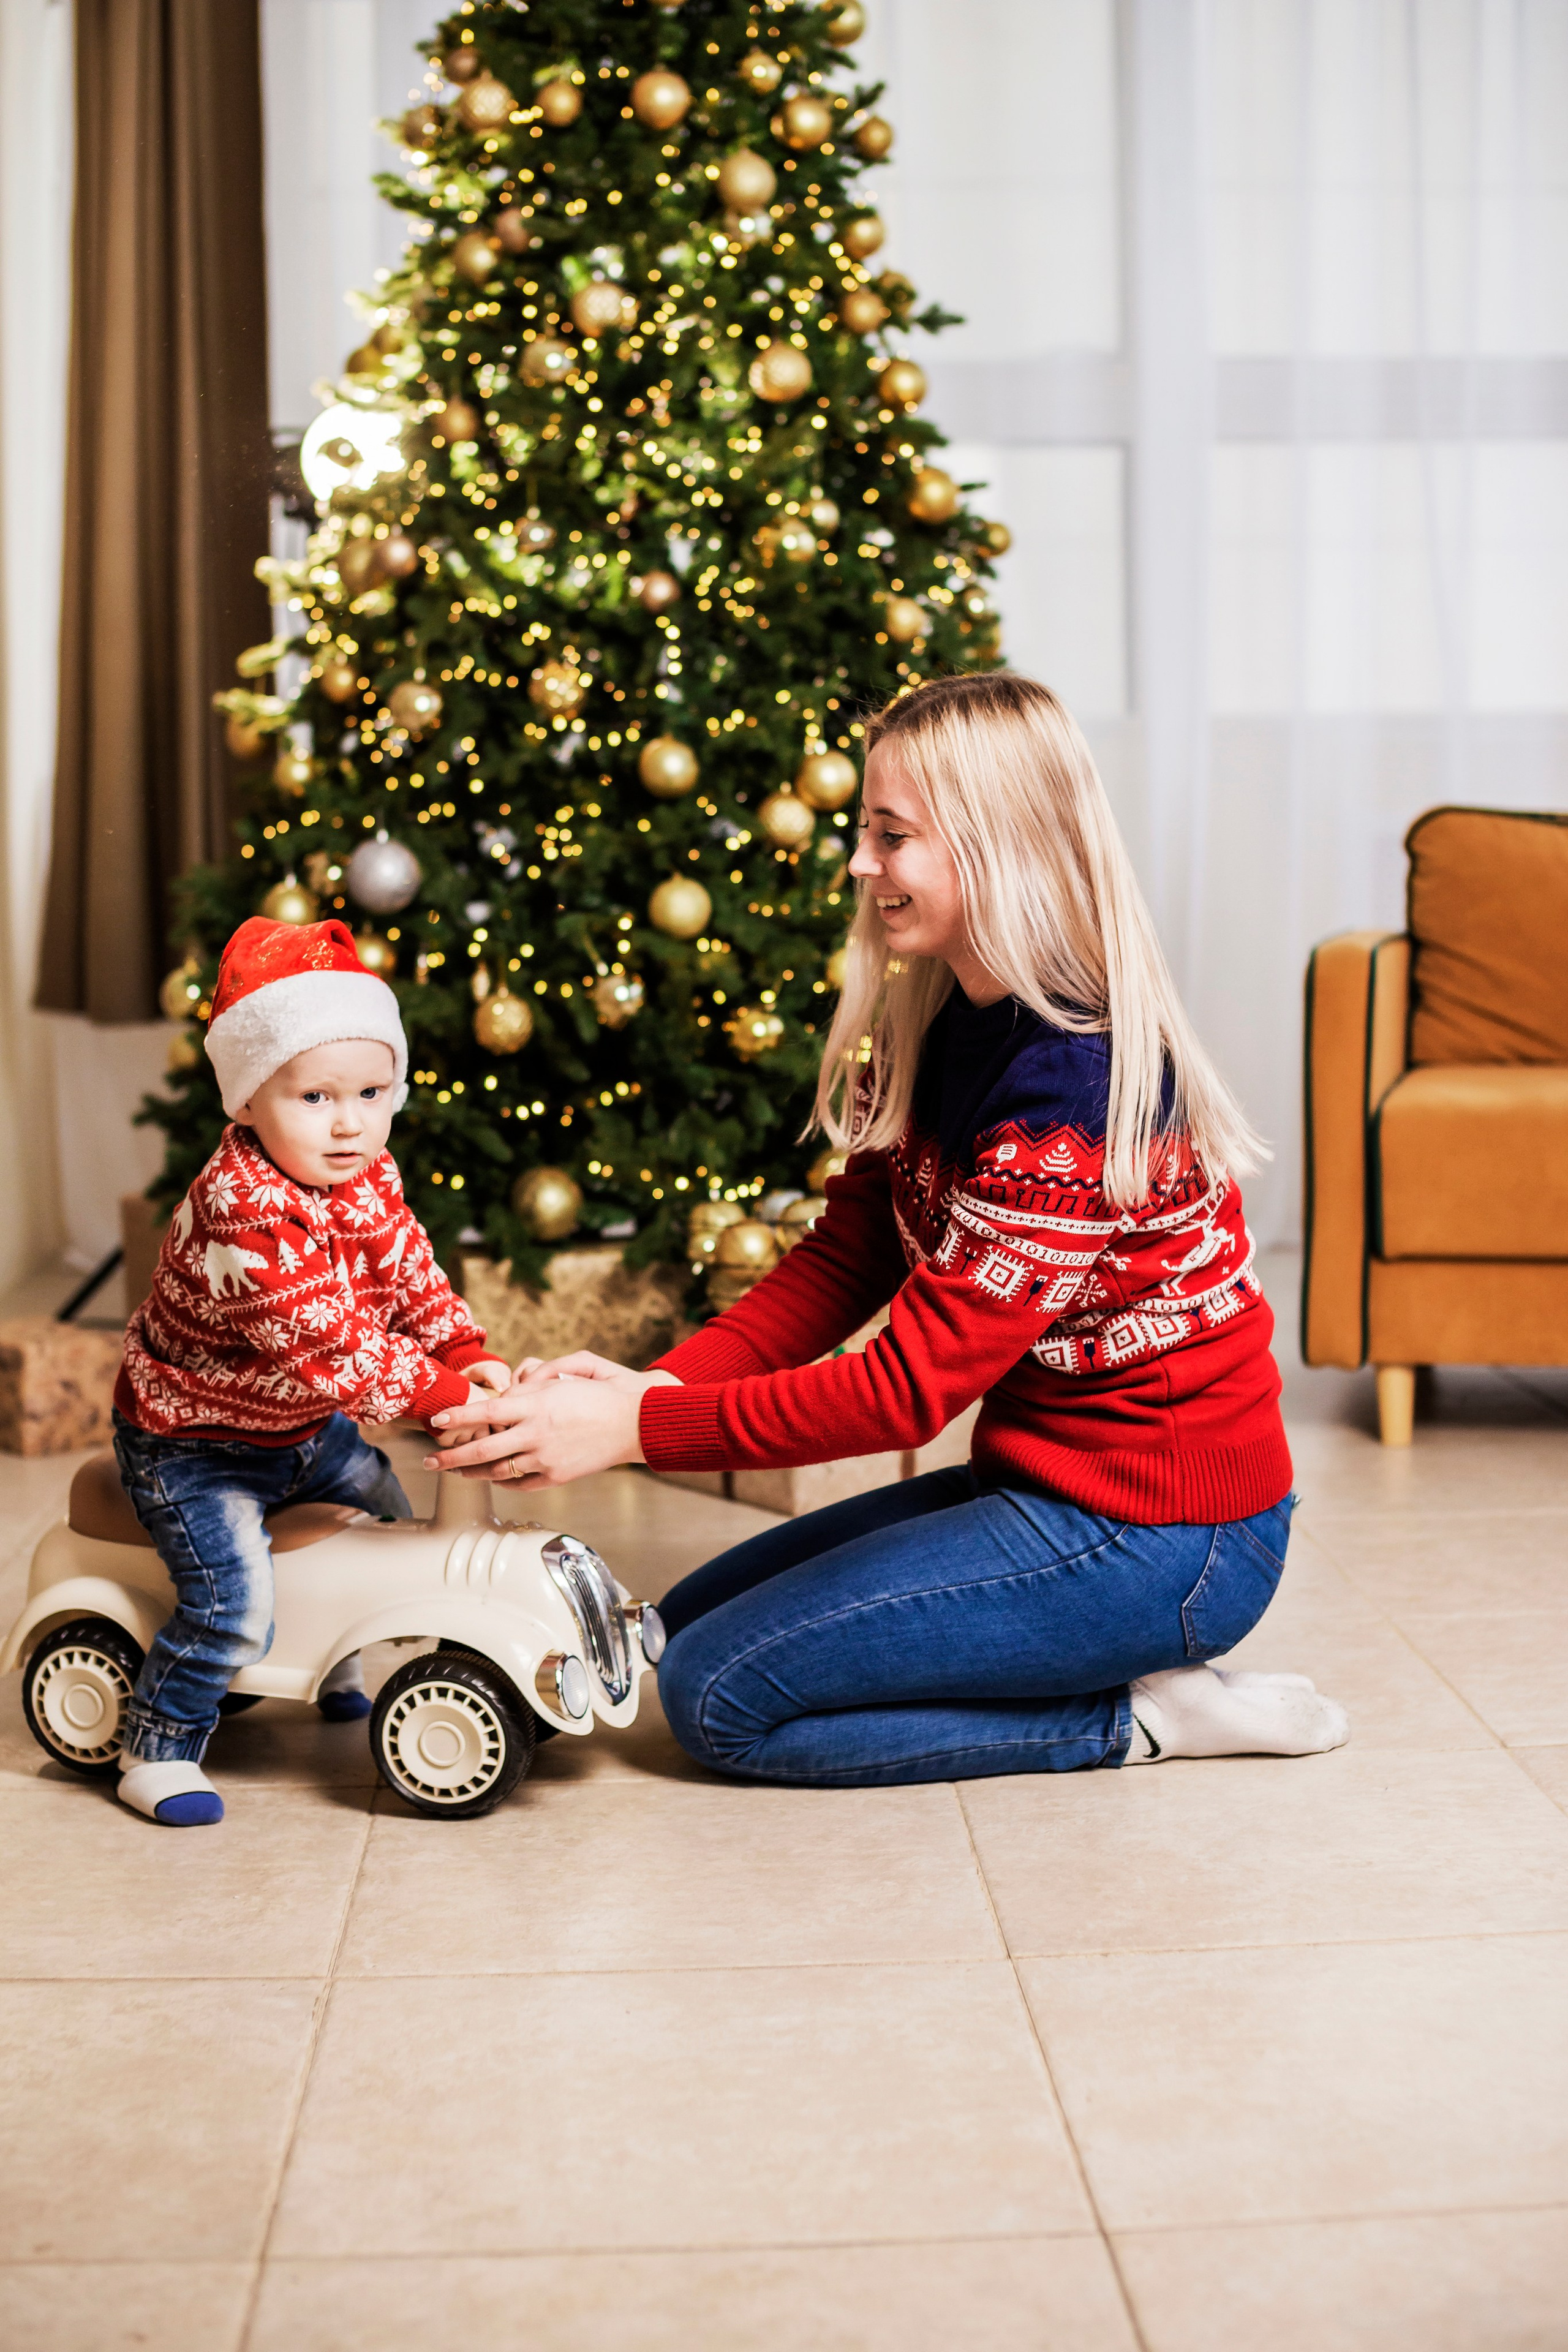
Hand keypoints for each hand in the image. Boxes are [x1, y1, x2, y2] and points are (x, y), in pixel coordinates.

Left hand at [424, 1353, 680, 1488]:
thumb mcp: (565, 1377)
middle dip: (450, 1457)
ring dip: (471, 1472)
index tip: (438, 1420)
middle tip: (429, 1460)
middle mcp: (536, 1434)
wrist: (634, 1423)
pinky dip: (502, 1481)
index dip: (459, 1416)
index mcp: (537, 1405)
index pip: (487, 1411)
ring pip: (496, 1471)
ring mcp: (545, 1459)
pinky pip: (519, 1483)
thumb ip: (531, 1383)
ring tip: (454, 1470)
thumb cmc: (600, 1395)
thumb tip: (507, 1392)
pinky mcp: (556, 1477)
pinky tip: (491, 1477)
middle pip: (482, 1449)